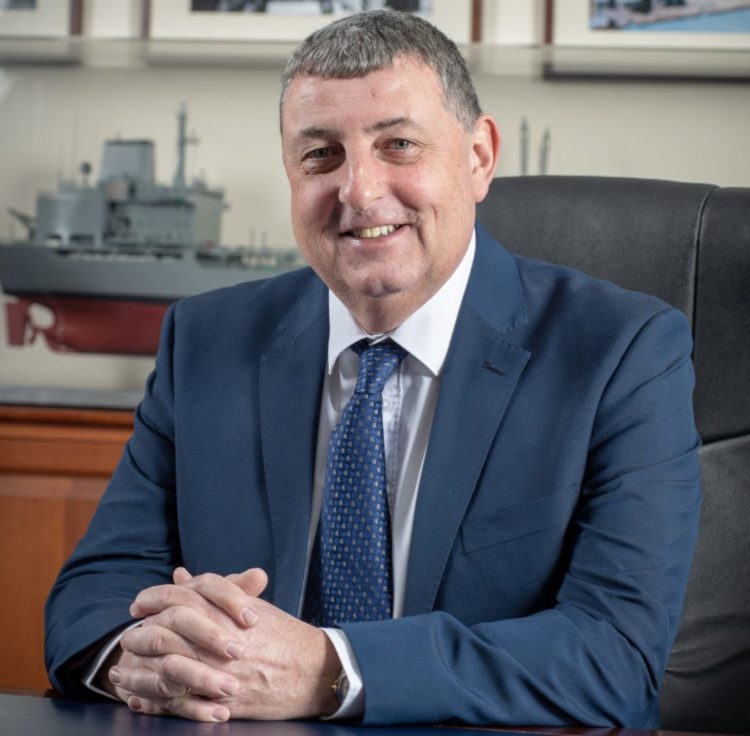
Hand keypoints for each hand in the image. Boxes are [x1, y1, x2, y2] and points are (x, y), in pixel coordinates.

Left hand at [110, 568, 340, 720]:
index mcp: (226, 611)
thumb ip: (213, 591)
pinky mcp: (221, 702)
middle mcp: (219, 639)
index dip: (154, 597)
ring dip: (140, 669)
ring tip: (124, 667)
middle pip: (165, 631)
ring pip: (166, 668)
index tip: (139, 604)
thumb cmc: (282, 635)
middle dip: (141, 634)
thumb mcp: (250, 605)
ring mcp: (219, 671)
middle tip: (128, 636)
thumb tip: (179, 575)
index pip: (179, 595)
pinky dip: (153, 700)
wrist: (312, 671)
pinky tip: (137, 698)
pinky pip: (178, 703)